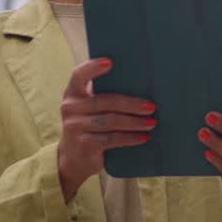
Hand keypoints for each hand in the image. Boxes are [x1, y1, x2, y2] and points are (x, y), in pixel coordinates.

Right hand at [57, 58, 156, 200]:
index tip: (110, 62)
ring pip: (111, 121)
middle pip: (104, 101)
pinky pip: (112, 138)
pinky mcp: (84, 144)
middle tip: (151, 106)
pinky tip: (143, 136)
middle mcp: (70, 108)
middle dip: (131, 104)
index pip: (78, 75)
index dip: (92, 68)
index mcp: (72, 93)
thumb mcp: (88, 108)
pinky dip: (130, 137)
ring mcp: (75, 127)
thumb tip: (138, 82)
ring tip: (152, 122)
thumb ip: (102, 95)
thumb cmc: (88, 126)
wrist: (74, 160)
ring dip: (135, 122)